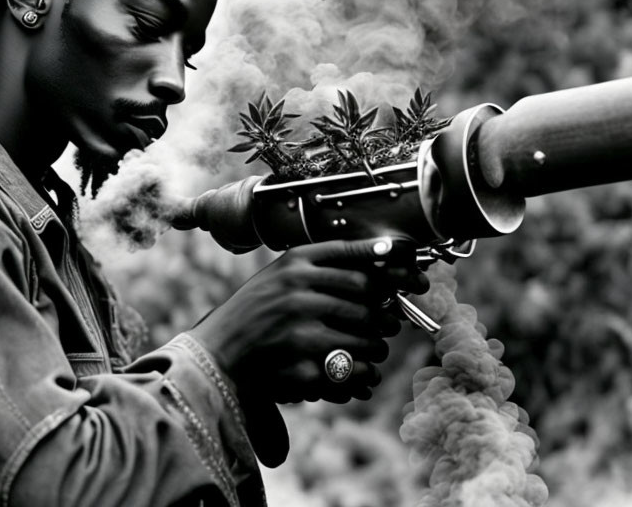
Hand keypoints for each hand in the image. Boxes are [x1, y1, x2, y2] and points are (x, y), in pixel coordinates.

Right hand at [187, 237, 427, 404]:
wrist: (219, 351)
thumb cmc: (257, 308)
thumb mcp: (285, 271)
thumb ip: (330, 260)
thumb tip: (389, 255)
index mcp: (296, 264)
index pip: (360, 265)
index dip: (393, 276)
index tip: (413, 283)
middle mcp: (298, 293)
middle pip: (368, 303)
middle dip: (385, 318)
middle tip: (387, 324)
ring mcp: (300, 332)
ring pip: (367, 340)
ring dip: (377, 348)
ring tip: (372, 349)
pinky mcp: (301, 368)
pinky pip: (353, 373)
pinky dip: (362, 376)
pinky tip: (356, 374)